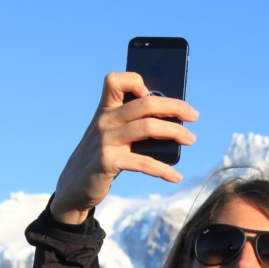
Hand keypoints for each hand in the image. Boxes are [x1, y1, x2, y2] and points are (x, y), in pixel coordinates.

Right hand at [51, 72, 198, 224]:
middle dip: (174, 107)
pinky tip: (175, 175)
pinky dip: (162, 169)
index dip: (135, 81)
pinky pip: (142, 162)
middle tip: (194, 115)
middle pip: (144, 103)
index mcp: (105, 109)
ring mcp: (105, 141)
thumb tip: (173, 120)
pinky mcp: (107, 162)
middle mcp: (104, 121)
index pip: (114, 80)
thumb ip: (132, 123)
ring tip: (190, 139)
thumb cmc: (101, 157)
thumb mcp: (111, 135)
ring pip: (147, 127)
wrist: (75, 187)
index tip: (152, 92)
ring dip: (175, 132)